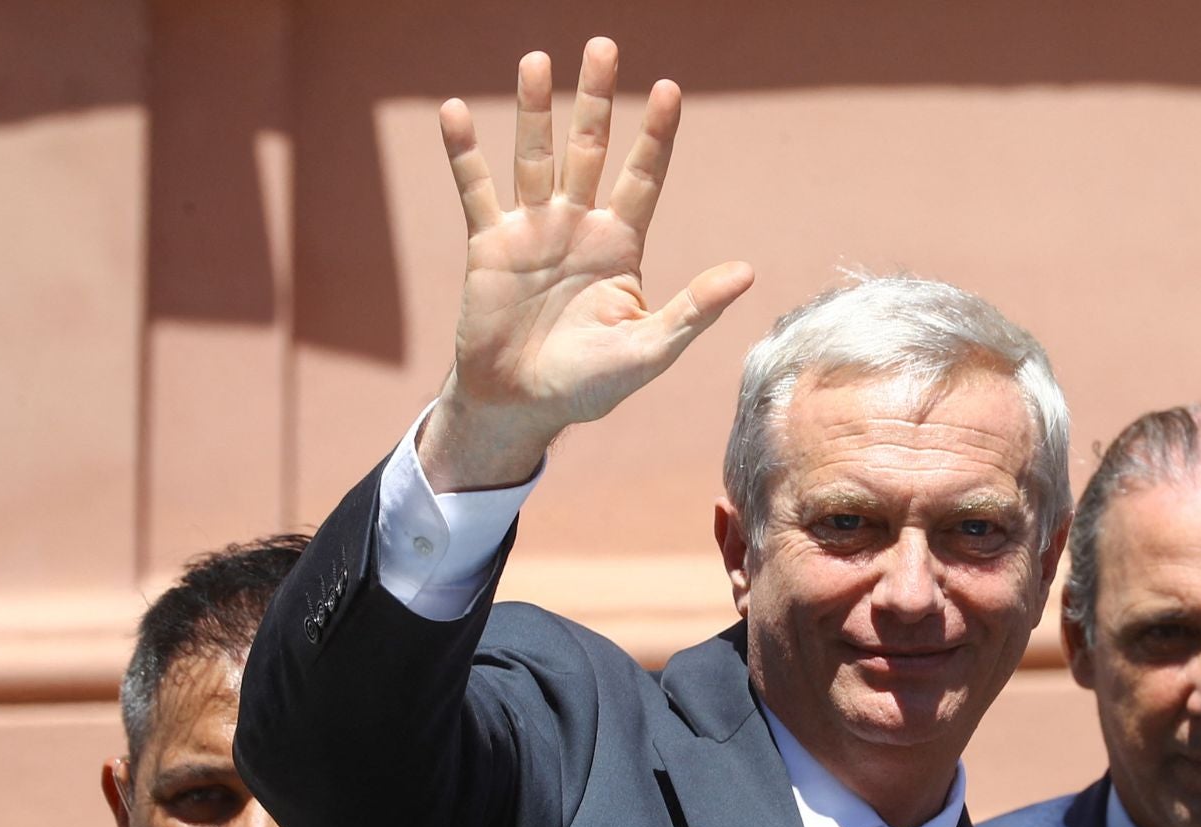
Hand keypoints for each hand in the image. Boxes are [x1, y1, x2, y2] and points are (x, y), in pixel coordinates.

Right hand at [418, 37, 754, 491]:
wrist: (523, 407)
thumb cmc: (591, 384)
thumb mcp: (650, 349)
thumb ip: (693, 309)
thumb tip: (746, 272)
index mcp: (621, 246)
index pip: (644, 177)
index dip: (656, 134)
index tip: (669, 88)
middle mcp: (578, 226)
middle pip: (589, 149)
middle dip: (596, 99)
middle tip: (602, 45)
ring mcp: (532, 231)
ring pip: (535, 157)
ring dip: (533, 110)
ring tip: (536, 60)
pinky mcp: (488, 245)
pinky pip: (475, 189)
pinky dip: (464, 153)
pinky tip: (454, 111)